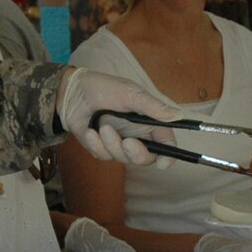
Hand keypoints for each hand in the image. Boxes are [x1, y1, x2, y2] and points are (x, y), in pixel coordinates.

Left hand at [56, 68, 177, 165]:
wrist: (73, 92)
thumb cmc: (105, 88)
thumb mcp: (131, 94)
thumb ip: (153, 107)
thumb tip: (178, 116)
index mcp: (149, 123)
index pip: (166, 145)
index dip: (168, 157)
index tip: (162, 163)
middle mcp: (137, 136)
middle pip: (146, 159)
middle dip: (137, 154)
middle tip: (127, 142)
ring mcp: (119, 144)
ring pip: (123, 159)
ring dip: (112, 144)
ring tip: (102, 126)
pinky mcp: (101, 148)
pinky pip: (103, 156)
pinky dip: (96, 144)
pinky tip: (90, 131)